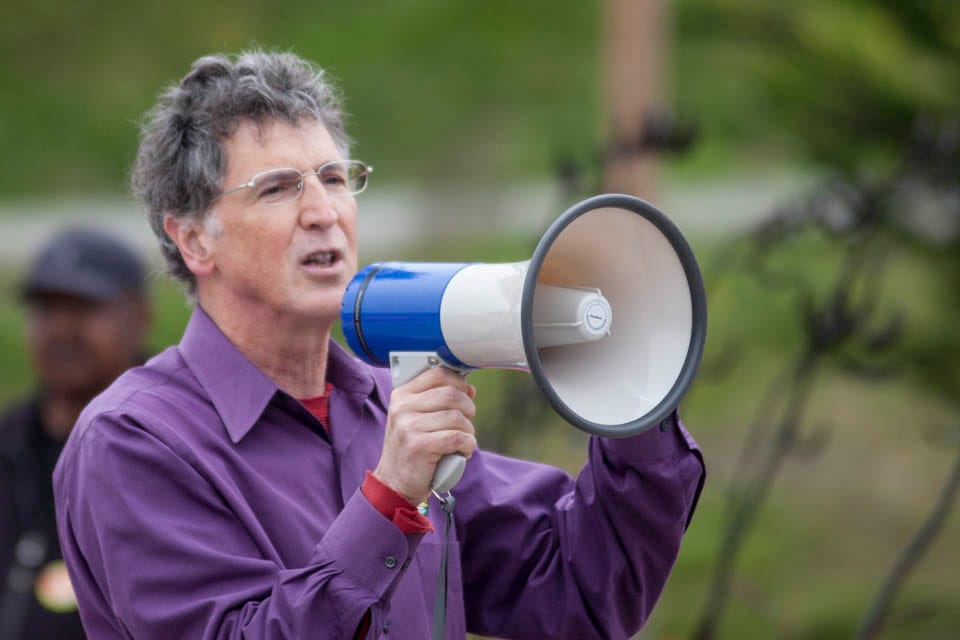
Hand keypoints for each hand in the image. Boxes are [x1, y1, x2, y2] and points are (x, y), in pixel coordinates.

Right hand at [373, 366, 477, 503]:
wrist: (394, 483)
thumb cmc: (412, 447)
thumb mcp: (418, 418)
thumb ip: (439, 400)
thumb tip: (469, 388)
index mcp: (401, 395)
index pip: (438, 374)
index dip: (459, 382)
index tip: (464, 395)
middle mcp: (403, 408)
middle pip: (451, 394)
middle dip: (468, 408)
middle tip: (465, 422)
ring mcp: (410, 427)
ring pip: (457, 417)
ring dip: (468, 430)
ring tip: (461, 441)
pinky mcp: (421, 446)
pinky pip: (458, 437)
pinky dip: (468, 445)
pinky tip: (462, 451)